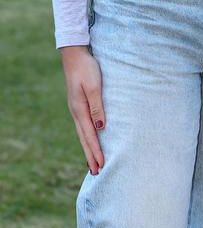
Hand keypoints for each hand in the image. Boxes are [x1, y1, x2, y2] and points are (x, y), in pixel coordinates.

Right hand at [60, 46, 105, 173]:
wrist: (75, 55)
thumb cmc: (87, 69)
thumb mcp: (94, 86)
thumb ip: (97, 107)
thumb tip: (101, 127)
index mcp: (79, 110)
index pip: (90, 136)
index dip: (95, 151)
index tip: (101, 165)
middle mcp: (76, 112)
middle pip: (84, 138)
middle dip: (90, 155)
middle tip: (95, 172)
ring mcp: (76, 108)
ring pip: (83, 133)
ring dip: (89, 148)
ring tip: (93, 162)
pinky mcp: (79, 104)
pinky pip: (84, 125)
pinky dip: (88, 137)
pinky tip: (91, 140)